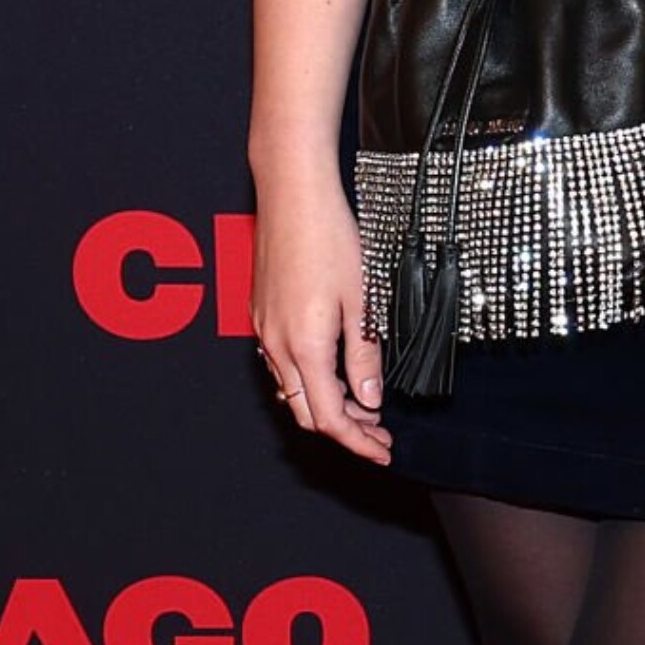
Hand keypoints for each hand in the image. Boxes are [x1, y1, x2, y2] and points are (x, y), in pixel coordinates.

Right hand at [251, 177, 391, 461]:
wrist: (292, 194)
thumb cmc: (330, 237)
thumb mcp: (361, 300)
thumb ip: (364, 354)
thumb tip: (370, 399)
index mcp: (305, 346)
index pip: (330, 418)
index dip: (359, 442)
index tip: (383, 450)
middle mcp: (277, 344)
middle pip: (306, 412)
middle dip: (345, 430)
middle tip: (380, 432)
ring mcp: (264, 330)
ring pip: (291, 390)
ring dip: (326, 405)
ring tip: (364, 403)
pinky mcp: (261, 315)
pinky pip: (281, 365)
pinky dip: (309, 380)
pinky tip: (334, 370)